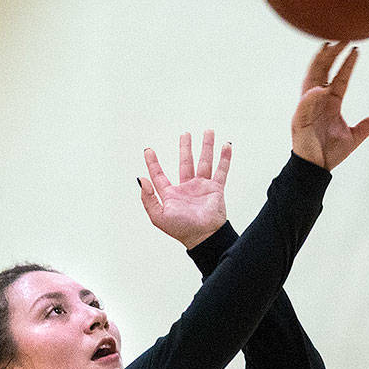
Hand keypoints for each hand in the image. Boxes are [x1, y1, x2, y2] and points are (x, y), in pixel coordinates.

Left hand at [138, 130, 232, 248]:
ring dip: (206, 147)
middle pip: (185, 162)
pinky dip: (224, 158)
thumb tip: (142, 179)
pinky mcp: (216, 189)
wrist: (203, 236)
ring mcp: (202, 187)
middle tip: (185, 134)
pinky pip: (221, 170)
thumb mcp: (158, 216)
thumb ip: (148, 198)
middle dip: (185, 147)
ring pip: (204, 162)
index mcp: (171, 194)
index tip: (148, 150)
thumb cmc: (181, 229)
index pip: (159, 175)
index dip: (153, 163)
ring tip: (208, 131)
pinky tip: (226, 145)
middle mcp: (187, 188)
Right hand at [291, 42, 368, 170]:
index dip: (347, 63)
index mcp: (331, 103)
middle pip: (323, 72)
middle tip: (341, 37)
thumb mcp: (355, 136)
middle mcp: (318, 101)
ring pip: (311, 81)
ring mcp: (307, 109)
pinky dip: (311, 97)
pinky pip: (304, 105)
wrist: (316, 169)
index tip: (356, 48)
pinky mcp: (299, 121)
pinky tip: (319, 88)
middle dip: (331, 55)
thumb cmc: (331, 152)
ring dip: (318, 64)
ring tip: (326, 48)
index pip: (339, 78)